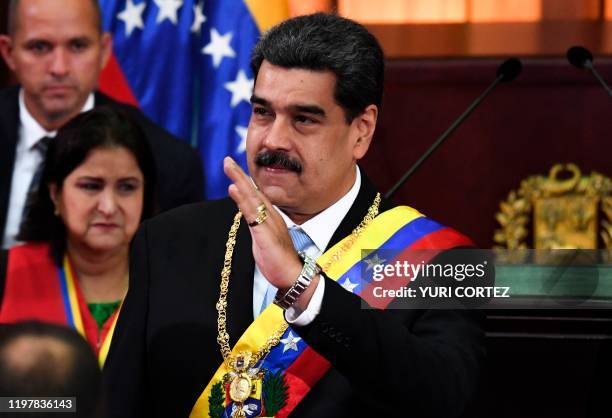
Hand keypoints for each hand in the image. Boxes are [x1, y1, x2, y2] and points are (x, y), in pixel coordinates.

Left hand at [223, 157, 302, 291]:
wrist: (292, 275)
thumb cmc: (278, 260)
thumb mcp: (264, 240)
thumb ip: (257, 226)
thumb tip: (249, 217)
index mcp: (271, 218)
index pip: (255, 196)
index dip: (244, 182)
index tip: (233, 168)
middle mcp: (271, 216)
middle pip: (253, 192)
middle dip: (239, 175)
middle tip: (227, 160)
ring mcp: (268, 223)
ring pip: (252, 198)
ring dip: (239, 181)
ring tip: (228, 166)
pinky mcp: (264, 234)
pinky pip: (252, 214)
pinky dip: (242, 200)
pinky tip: (234, 189)